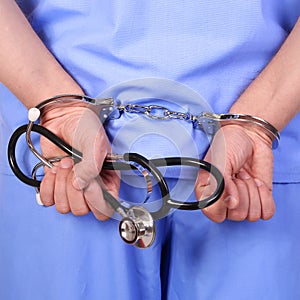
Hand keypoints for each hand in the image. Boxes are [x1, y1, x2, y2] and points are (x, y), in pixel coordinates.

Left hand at [39, 101, 118, 219]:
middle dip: (73, 188)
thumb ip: (92, 166)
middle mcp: (91, 188)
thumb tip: (80, 185)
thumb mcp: (95, 143)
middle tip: (74, 166)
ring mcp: (71, 187)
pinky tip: (54, 170)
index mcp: (108, 181)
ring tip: (65, 164)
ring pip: (64, 207)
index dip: (95, 200)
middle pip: (82, 210)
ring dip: (60, 183)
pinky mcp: (55, 184)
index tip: (88, 182)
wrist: (64, 118)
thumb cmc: (85, 127)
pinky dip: (48, 185)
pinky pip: (48, 200)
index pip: (104, 209)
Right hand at [195, 124, 275, 221]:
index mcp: (208, 193)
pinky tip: (258, 183)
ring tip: (245, 176)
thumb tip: (231, 204)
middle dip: (242, 192)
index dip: (223, 204)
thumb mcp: (219, 162)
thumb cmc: (229, 145)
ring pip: (252, 215)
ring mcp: (242, 201)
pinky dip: (265, 197)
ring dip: (253, 192)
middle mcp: (224, 200)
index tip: (228, 185)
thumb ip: (220, 184)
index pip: (214, 214)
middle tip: (238, 175)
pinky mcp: (260, 199)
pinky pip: (266, 213)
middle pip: (237, 215)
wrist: (249, 135)